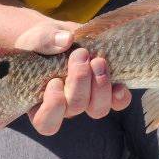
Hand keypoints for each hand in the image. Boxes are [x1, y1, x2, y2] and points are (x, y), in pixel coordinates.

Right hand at [14, 20, 131, 134]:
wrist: (63, 36)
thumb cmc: (43, 42)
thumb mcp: (37, 37)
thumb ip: (44, 40)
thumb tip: (66, 40)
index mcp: (41, 102)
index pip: (45, 122)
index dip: (52, 108)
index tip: (55, 82)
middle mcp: (65, 107)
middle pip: (75, 108)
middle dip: (80, 81)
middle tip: (81, 54)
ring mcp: (88, 101)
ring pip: (98, 109)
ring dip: (100, 86)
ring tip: (98, 61)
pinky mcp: (107, 92)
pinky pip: (118, 102)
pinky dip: (120, 96)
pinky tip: (119, 84)